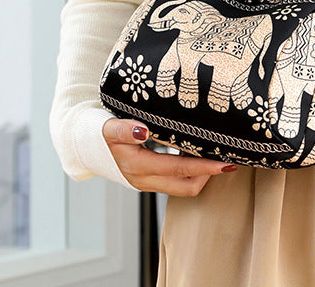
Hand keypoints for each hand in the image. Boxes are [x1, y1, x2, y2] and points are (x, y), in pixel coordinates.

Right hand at [102, 118, 236, 195]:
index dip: (204, 167)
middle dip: (210, 175)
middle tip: (230, 159)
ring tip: (217, 153)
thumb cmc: (99, 133)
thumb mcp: (108, 128)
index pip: (179, 170)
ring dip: (201, 173)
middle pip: (186, 186)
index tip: (225, 162)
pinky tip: (198, 152)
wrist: (84, 145)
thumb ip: (124, 129)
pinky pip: (175, 180)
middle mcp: (144, 179)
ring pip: (182, 186)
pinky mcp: (148, 179)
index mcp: (137, 167)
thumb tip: (142, 131)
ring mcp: (147, 182)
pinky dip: (190, 170)